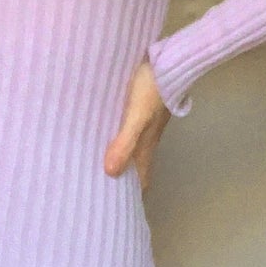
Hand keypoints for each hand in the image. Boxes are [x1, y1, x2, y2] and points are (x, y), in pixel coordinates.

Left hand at [103, 56, 172, 191]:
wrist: (170, 58)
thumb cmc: (152, 87)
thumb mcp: (136, 115)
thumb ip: (125, 142)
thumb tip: (110, 172)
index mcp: (146, 145)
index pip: (141, 179)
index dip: (131, 196)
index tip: (114, 208)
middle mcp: (147, 139)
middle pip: (135, 167)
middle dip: (121, 181)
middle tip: (98, 191)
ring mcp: (146, 125)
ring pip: (131, 150)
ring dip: (119, 160)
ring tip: (95, 169)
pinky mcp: (141, 110)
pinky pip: (127, 133)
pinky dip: (117, 141)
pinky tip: (104, 137)